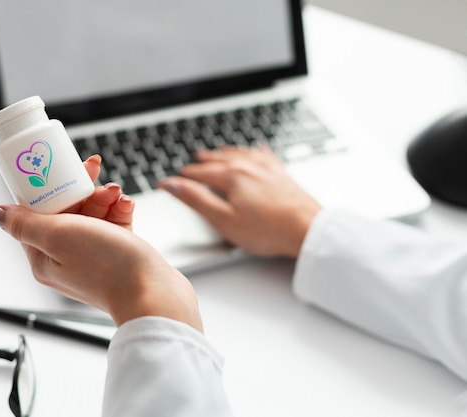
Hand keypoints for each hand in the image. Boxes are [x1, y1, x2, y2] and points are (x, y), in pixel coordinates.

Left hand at [0, 155, 201, 330]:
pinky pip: (113, 223)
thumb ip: (24, 222)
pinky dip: (119, 210)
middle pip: (65, 209)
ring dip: (104, 197)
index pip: (34, 212)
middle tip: (92, 169)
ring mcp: (91, 255)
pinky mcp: (115, 252)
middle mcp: (64, 256)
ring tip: (116, 193)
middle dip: (81, 188)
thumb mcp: (58, 236)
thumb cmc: (107, 267)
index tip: (58, 168)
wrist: (153, 293)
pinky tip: (126, 205)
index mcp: (43, 256)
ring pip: (92, 213)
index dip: (46, 187)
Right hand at [158, 146, 320, 257]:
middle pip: (219, 160)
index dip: (183, 177)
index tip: (170, 179)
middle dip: (204, 161)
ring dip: (225, 153)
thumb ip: (196, 199)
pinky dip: (253, 152)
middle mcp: (248, 166)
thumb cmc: (267, 229)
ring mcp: (266, 168)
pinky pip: (263, 155)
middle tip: (193, 161)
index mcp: (231, 176)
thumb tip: (172, 184)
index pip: (200, 173)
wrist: (307, 229)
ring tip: (217, 152)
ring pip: (240, 154)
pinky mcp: (281, 174)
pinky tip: (255, 150)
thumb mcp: (223, 219)